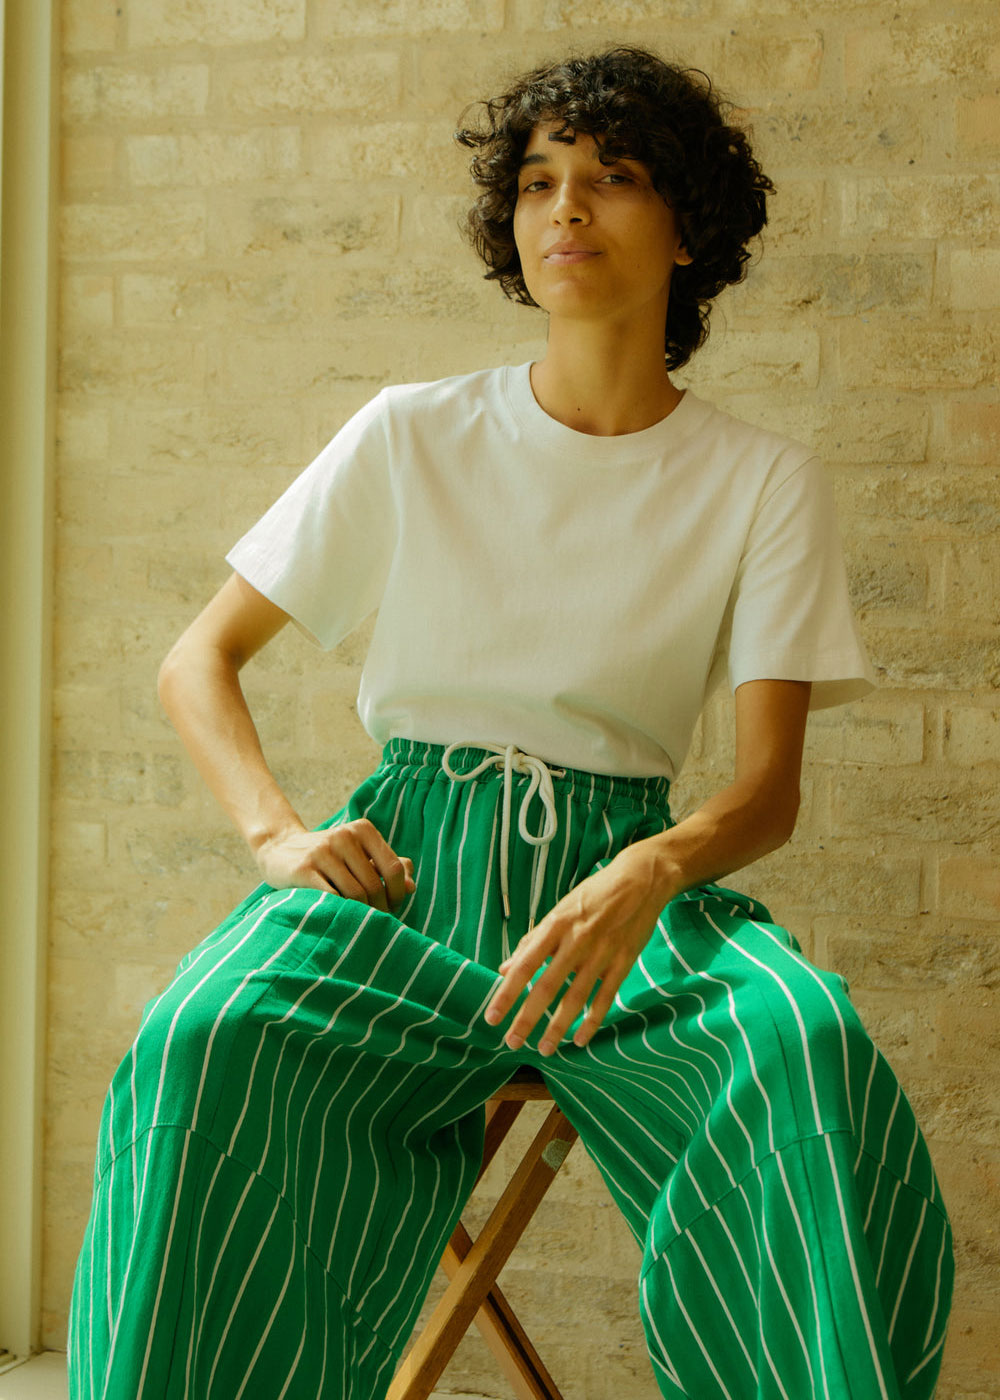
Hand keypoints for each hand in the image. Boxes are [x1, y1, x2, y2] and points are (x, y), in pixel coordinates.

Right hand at [254, 817, 415, 910]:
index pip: (393, 869)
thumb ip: (388, 868)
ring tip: (359, 922)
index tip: (391, 907)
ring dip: (360, 914)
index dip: (397, 894)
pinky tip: (338, 917)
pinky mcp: (303, 868)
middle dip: (378, 909)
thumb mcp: (359, 856)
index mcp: (363, 829)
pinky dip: (339, 911)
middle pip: (373, 885)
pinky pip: (331, 898)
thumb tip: (411, 887)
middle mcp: (344, 836)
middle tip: (375, 921)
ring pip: (354, 894)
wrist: (278, 850)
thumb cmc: (329, 858)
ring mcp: (322, 851)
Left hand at [483, 841, 673, 1054]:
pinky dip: (592, 1020)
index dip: (507, 992)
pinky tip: (580, 1039)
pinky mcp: (624, 961)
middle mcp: (576, 940)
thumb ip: (533, 940)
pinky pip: (605, 997)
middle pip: (547, 986)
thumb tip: (505, 968)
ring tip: (545, 1049)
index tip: (492, 1017)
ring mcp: (602, 952)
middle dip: (528, 1018)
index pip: (525, 965)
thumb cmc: (594, 894)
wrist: (641, 879)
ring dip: (558, 1026)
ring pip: (576, 997)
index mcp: (555, 925)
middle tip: (512, 1042)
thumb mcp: (560, 910)